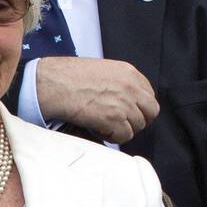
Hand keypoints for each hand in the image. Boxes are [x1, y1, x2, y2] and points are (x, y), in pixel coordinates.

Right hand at [36, 56, 159, 142]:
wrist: (55, 83)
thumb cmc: (72, 76)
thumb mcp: (104, 70)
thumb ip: (121, 82)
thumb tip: (128, 99)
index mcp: (130, 73)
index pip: (149, 94)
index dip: (140, 106)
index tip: (130, 111)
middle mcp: (131, 87)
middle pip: (151, 111)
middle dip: (139, 119)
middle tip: (122, 123)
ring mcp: (124, 104)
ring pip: (138, 126)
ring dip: (124, 129)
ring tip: (106, 125)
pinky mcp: (114, 119)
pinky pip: (125, 136)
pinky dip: (114, 136)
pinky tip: (100, 129)